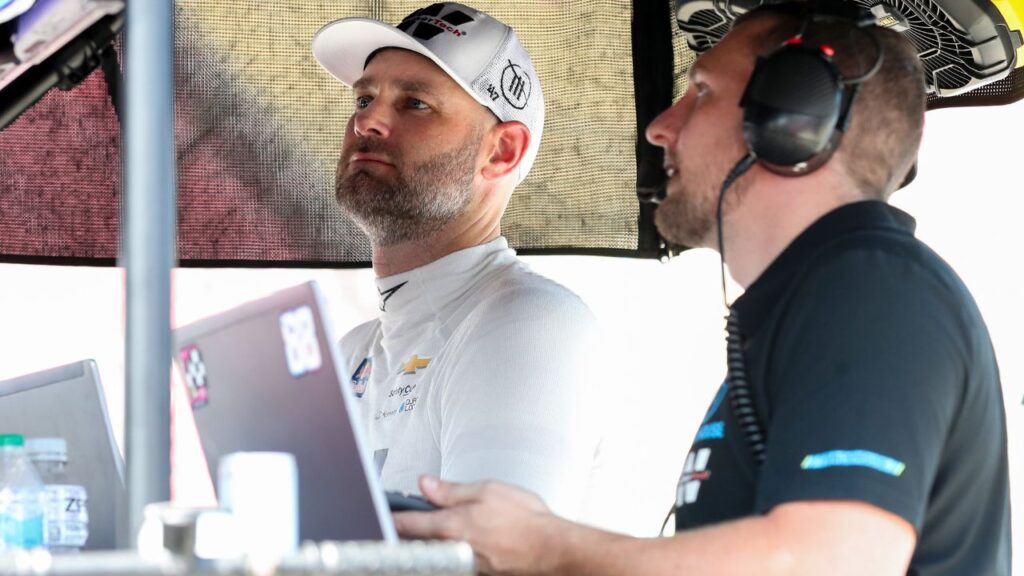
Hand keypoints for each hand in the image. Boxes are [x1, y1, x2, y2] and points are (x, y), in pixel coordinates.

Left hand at [393, 475, 563, 575]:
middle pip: (420, 542)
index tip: (383, 515)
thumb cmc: (525, 519)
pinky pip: (457, 560)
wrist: (552, 548)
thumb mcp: (487, 490)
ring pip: (438, 551)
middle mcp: (453, 550)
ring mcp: (464, 565)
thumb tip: (425, 484)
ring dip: (436, 540)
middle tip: (412, 519)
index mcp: (451, 526)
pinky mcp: (478, 573)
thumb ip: (451, 490)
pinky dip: (457, 549)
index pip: (408, 524)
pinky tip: (471, 540)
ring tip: (451, 526)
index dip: (392, 518)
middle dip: (412, 530)